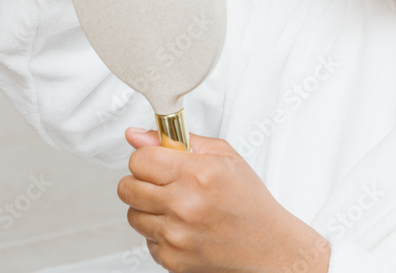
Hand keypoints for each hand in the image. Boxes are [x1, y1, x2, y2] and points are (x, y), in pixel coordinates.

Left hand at [117, 127, 329, 272]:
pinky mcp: (172, 259)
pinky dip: (159, 233)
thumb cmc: (249, 201)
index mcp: (196, 174)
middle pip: (127, 187)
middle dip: (142, 181)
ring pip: (133, 214)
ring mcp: (176, 236)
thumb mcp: (223, 156)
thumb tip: (136, 136)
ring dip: (148, 208)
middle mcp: (183, 206)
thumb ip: (177, 141)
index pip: (139, 159)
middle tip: (163, 183)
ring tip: (175, 206)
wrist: (268, 247)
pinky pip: (146, 239)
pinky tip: (182, 227)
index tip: (158, 162)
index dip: (147, 158)